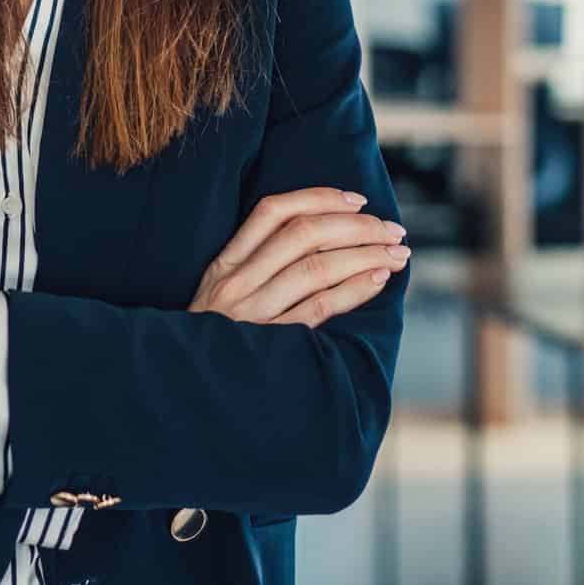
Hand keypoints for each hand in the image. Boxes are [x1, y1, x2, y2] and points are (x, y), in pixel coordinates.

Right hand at [188, 187, 407, 327]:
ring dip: (365, 256)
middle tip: (392, 229)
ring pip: (316, 269)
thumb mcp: (219, 292)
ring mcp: (253, 314)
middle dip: (357, 226)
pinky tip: (377, 281)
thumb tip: (323, 234)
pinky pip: (318, 309)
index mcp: (226, 263)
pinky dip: (353, 290)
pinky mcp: (271, 344)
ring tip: (396, 254)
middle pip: (303, 235)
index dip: (319, 198)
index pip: (273, 211)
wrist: (187, 387)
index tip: (357, 200)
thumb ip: (255, 263)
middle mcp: (237, 283)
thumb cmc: (215, 337)